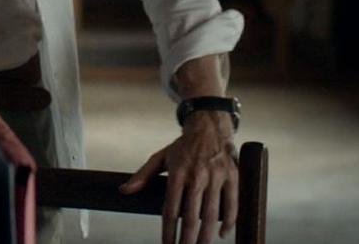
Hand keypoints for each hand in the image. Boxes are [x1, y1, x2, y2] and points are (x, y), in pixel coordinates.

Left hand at [120, 112, 238, 243]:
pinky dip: (229, 221)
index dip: (168, 231)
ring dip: (207, 236)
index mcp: (178, 173)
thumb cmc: (183, 146)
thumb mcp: (160, 157)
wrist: (209, 126)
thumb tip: (125, 191)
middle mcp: (197, 176)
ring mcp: (216, 177)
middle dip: (187, 239)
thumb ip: (143, 175)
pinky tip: (222, 234)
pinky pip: (232, 203)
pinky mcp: (232, 176)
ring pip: (212, 214)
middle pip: (191, 216)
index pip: (171, 210)